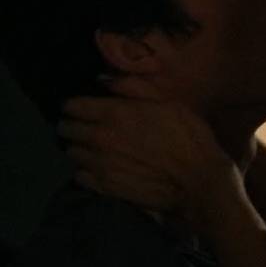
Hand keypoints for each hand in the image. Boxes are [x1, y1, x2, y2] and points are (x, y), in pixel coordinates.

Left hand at [59, 77, 239, 223]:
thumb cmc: (187, 137)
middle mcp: (100, 138)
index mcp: (114, 113)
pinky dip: (83, 171)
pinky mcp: (105, 187)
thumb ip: (132, 88)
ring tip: (87, 148)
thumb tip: (104, 79)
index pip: (74, 106)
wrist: (197, 181)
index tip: (77, 107)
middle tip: (79, 126)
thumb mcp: (167, 103)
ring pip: (71, 153)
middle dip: (70, 125)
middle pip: (67, 129)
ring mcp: (100, 164)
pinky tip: (95, 168)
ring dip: (77, 148)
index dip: (73, 105)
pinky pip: (80, 176)